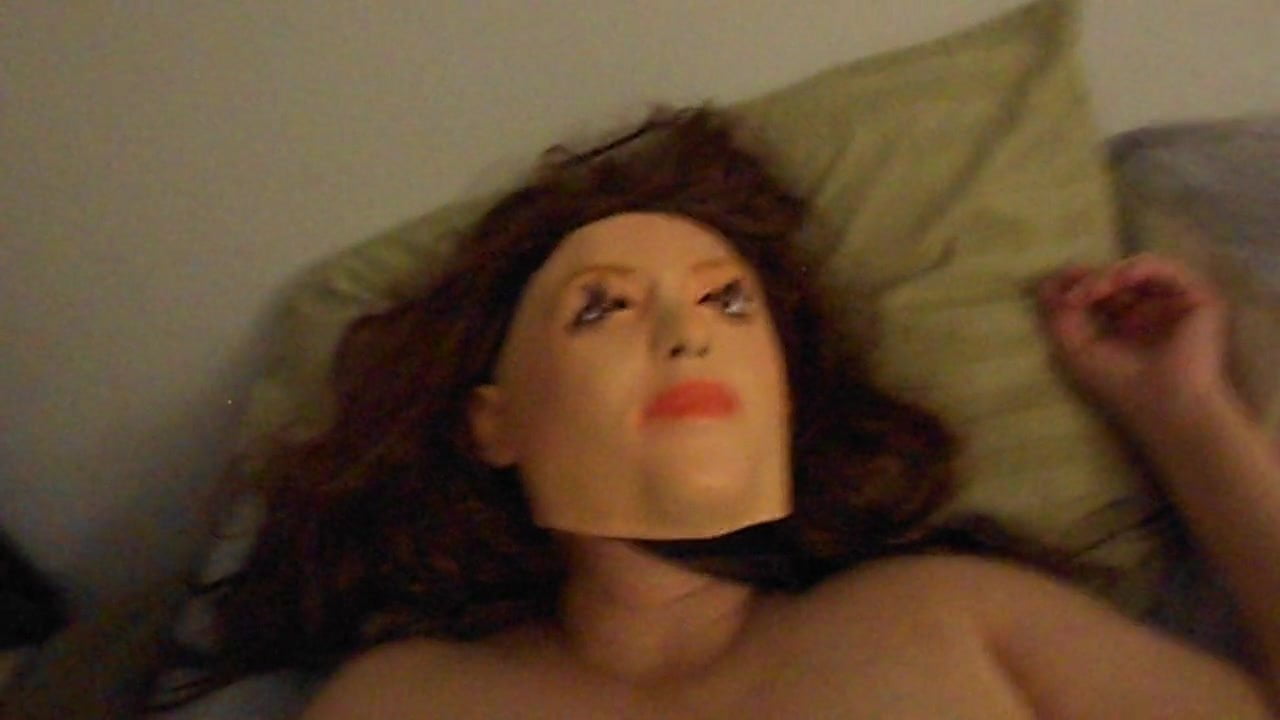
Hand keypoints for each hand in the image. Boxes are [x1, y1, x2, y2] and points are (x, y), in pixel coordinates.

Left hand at [1036, 253, 1231, 430]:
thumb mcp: (1074, 348)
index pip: (1101, 293)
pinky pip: (1163, 267)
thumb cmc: (1120, 385)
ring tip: (1089, 293)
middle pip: (1116, 278)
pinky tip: (1114, 282)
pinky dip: (1133, 269)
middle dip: (1088, 281)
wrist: (1165, 405)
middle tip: (1072, 296)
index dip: (1076, 286)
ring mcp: (1176, 303)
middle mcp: (1153, 313)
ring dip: (1106, 276)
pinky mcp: (1199, 296)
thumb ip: (1058, 314)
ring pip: (1136, 270)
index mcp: (1127, 326)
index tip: (1057, 293)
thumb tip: (1048, 282)